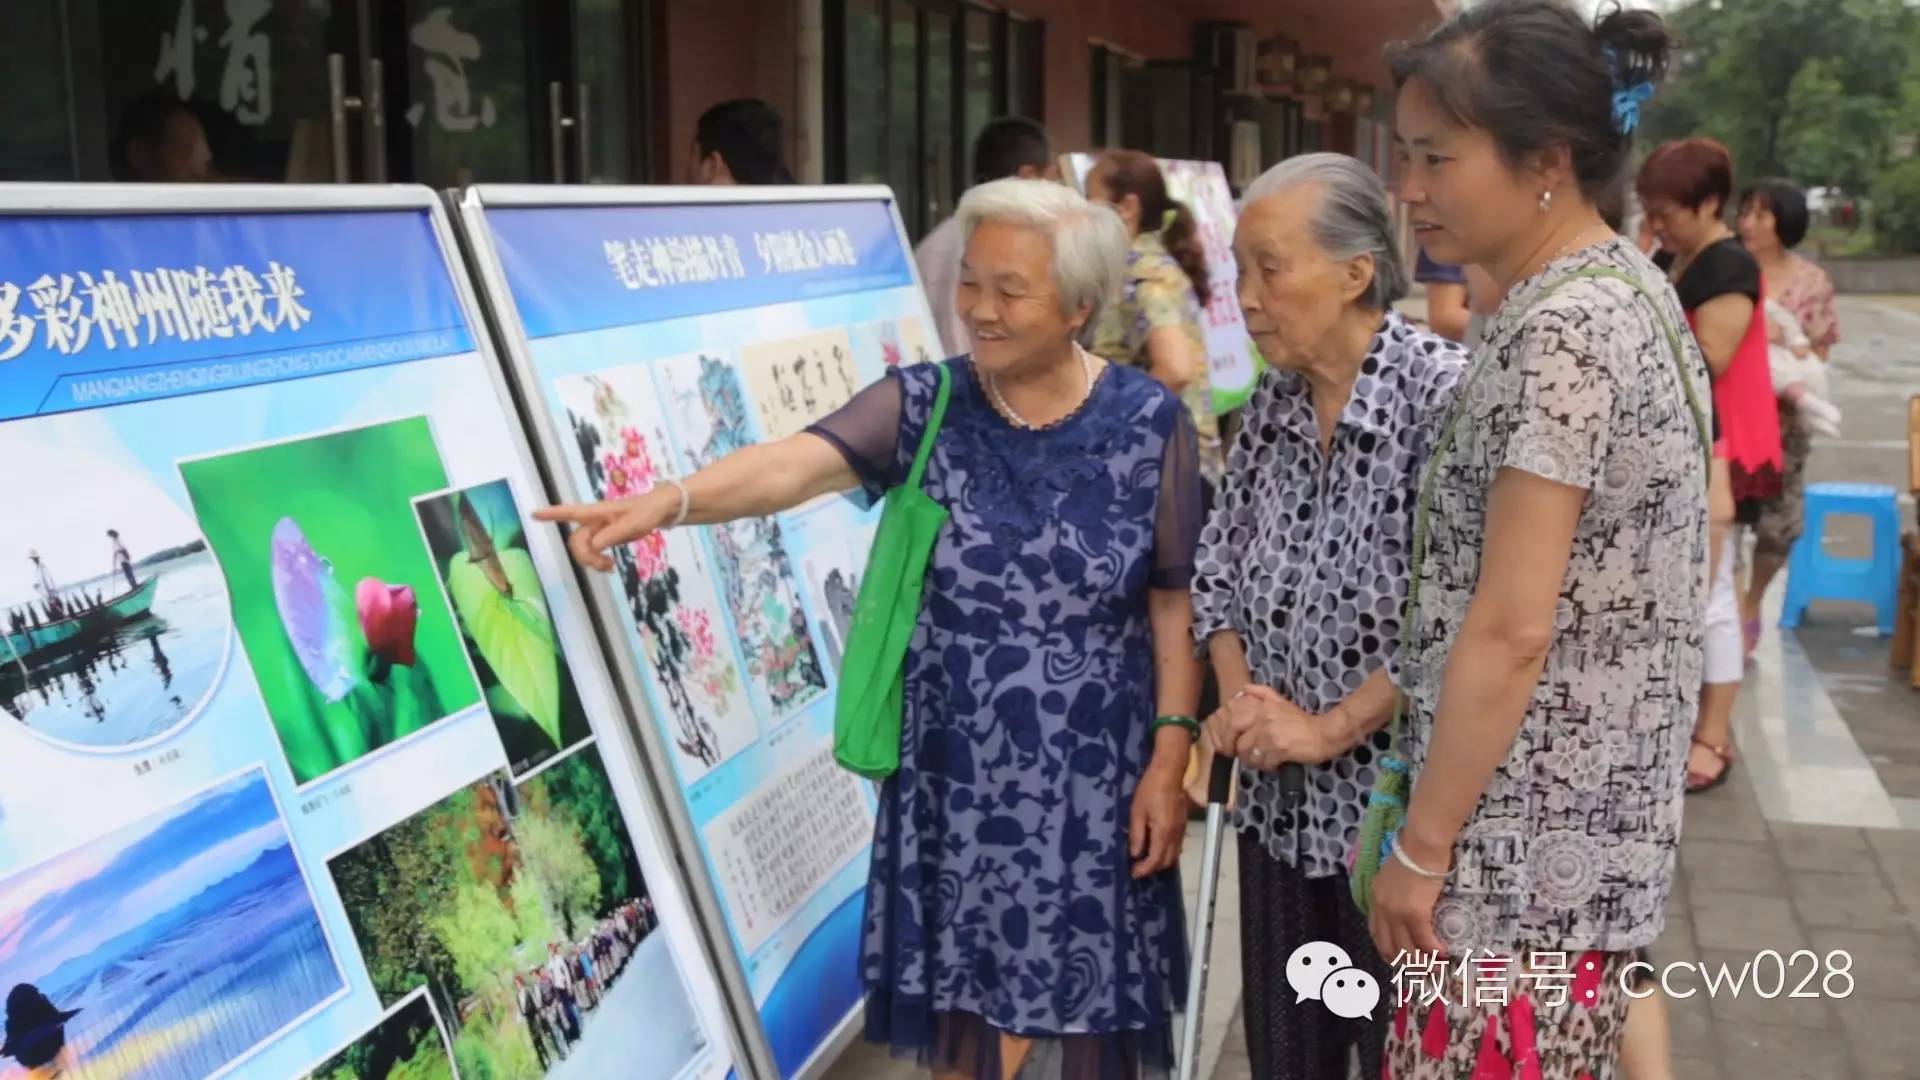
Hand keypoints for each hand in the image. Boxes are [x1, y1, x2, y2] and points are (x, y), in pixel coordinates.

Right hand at [534, 492, 670, 572]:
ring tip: (610, 567)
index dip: (552, 514)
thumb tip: (594, 545)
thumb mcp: (633, 524)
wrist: (658, 511)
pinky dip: (597, 562)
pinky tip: (609, 567)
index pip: (570, 512)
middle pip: (576, 541)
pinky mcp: (604, 538)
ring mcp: (597, 530)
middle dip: (586, 556)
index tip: (534, 514)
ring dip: (592, 562)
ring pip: (583, 549)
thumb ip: (614, 534)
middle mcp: (592, 521)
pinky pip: (592, 552)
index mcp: (597, 512)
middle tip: (606, 566)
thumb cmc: (646, 512)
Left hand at [1129, 762, 1186, 878]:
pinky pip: (1177, 846)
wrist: (1169, 772)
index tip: (1133, 873)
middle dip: (1153, 868)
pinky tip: (1156, 846)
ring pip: (1174, 855)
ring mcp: (1182, 830)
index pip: (1155, 860)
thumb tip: (1135, 854)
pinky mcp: (1183, 824)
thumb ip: (1137, 835)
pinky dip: (1167, 852)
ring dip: (1161, 861)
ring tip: (1146, 859)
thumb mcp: (1137, 812)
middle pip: (1167, 861)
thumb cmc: (1149, 790)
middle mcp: (1176, 835)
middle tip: (1138, 867)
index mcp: (1163, 833)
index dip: (1144, 870)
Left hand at [1206, 685, 1326, 770]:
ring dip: (1256, 762)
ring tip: (1266, 760)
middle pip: (1240, 745)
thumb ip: (1262, 693)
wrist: (1324, 734)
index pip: (1233, 725)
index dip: (1231, 739)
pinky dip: (1268, 766)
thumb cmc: (1302, 720)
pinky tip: (1276, 764)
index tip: (1235, 746)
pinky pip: (1264, 763)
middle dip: (1244, 754)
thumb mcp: (1281, 701)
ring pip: (1250, 756)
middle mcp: (1264, 720)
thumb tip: (1244, 688)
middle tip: (1253, 757)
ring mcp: (1271, 735)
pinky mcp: (1280, 749)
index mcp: (1261, 708)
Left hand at [1367, 836, 1449, 964]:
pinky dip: (1433, 951)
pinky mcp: (1414, 912)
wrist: (1422, 843)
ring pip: (1406, 949)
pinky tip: (1443, 954)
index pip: (1375, 931)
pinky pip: (1424, 940)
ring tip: (1434, 970)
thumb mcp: (1395, 873)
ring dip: (1421, 963)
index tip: (1396, 960)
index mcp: (1376, 897)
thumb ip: (1396, 890)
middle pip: (1389, 945)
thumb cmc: (1414, 852)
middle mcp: (1382, 907)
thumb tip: (1408, 901)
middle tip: (1418, 972)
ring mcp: (1396, 912)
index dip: (1386, 949)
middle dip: (1403, 963)